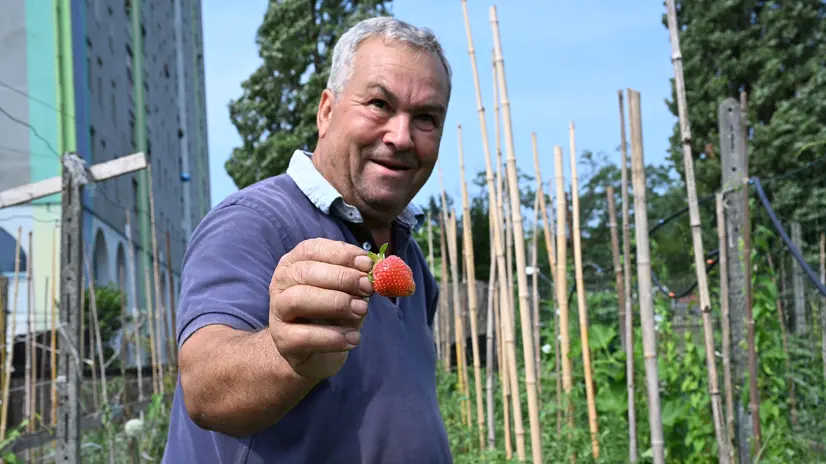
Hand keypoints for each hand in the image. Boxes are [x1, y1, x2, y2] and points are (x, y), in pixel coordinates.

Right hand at [268, 238, 374, 380]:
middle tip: (368, 288)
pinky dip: (332, 337)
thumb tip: (381, 270)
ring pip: (298, 299)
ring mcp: (277, 312)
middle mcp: (281, 283)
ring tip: (361, 310)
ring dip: (335, 303)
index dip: (341, 254)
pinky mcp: (282, 341)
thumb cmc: (332, 315)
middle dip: (341, 278)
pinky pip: (303, 336)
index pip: (312, 249)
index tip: (367, 264)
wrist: (313, 354)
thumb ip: (360, 280)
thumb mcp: (348, 293)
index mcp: (296, 263)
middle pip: (305, 272)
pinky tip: (353, 339)